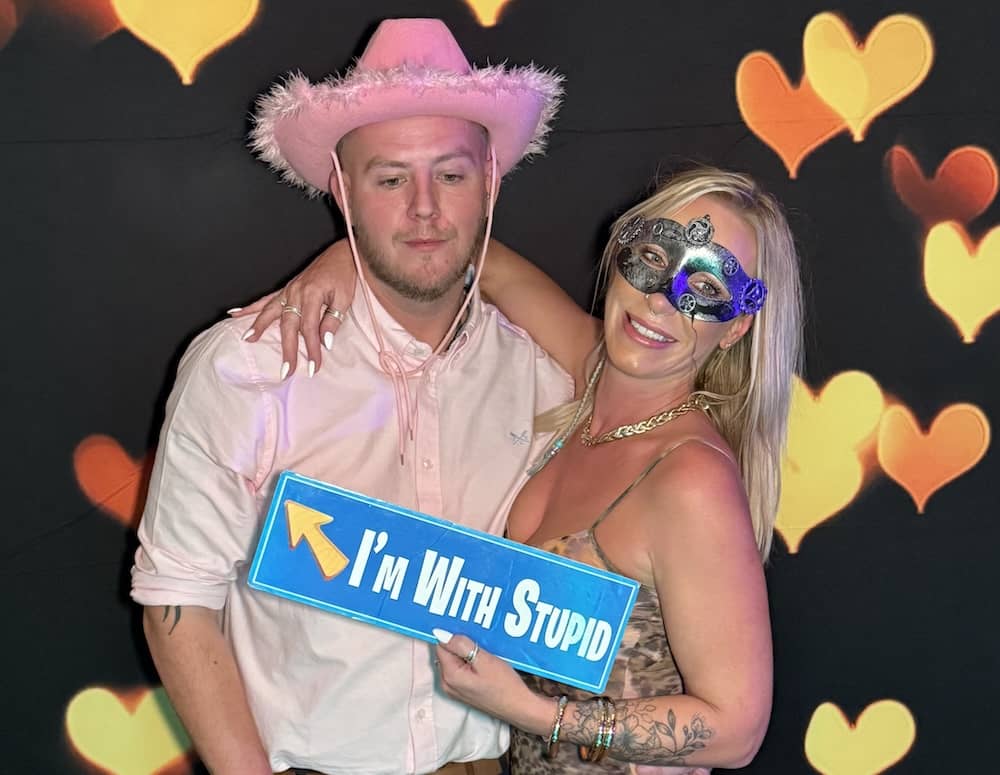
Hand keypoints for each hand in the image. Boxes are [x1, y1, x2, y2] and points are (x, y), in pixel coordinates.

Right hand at [229, 240, 356, 377]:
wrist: (341, 256)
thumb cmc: (344, 277)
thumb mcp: (344, 300)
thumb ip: (332, 320)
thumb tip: (324, 342)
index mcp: (312, 294)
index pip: (310, 329)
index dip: (312, 349)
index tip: (313, 367)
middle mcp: (296, 292)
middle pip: (288, 325)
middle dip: (287, 349)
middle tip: (286, 370)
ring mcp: (288, 290)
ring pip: (270, 311)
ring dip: (258, 326)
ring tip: (248, 339)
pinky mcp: (286, 289)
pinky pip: (265, 300)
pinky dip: (250, 307)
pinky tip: (235, 313)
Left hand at [435, 632, 551, 735]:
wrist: (519, 707)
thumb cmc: (505, 685)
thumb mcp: (484, 661)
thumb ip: (461, 646)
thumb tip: (440, 633)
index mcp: (449, 676)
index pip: (440, 645)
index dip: (452, 634)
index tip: (466, 627)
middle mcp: (448, 684)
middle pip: (446, 653)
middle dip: (459, 642)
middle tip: (477, 635)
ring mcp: (455, 689)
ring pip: (454, 660)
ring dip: (466, 650)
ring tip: (482, 645)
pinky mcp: (464, 690)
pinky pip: (461, 668)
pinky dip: (469, 660)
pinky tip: (483, 656)